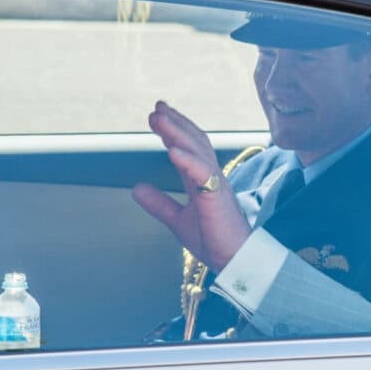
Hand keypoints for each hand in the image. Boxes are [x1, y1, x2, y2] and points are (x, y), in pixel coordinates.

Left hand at [132, 101, 251, 271]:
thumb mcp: (178, 220)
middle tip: (156, 108)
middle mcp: (211, 177)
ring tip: (160, 118)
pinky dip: (187, 160)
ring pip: (198, 151)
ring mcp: (216, 185)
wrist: (234, 261)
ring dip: (178, 133)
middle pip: (194, 141)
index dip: (173, 130)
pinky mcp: (217, 198)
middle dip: (175, 123)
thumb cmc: (214, 241)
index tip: (157, 115)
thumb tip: (136, 188)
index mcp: (202, 181)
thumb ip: (159, 203)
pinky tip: (172, 150)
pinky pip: (203, 174)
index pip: (188, 147)